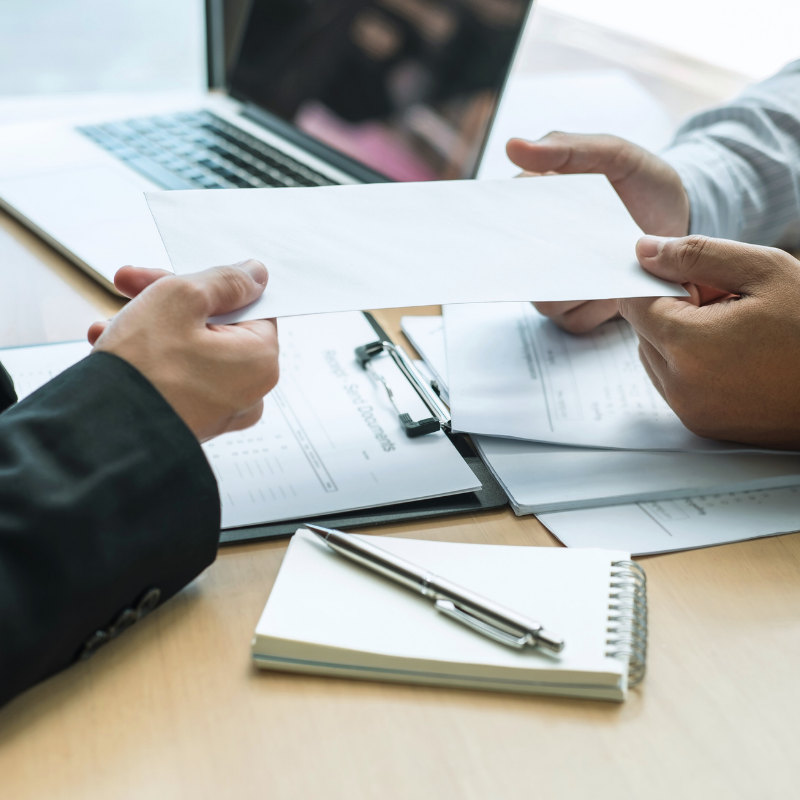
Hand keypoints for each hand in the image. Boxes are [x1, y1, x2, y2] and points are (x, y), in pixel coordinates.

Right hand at [88, 260, 278, 441]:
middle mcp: (250, 391)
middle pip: (215, 326)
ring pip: (191, 350)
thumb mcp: (181, 299)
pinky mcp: (194, 421)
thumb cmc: (143, 371)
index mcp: (261, 360)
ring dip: (151, 328)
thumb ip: (224, 281)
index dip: (205, 285)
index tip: (172, 276)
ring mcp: (222, 411)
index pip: (245, 305)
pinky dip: (151, 359)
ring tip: (111, 323)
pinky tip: (114, 345)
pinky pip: (179, 377)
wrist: (102, 434)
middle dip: (168, 302)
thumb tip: (254, 275)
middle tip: (131, 287)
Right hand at [506, 133, 690, 332]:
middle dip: (547, 264)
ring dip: (579, 287)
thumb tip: (512, 146)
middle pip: (520, 271)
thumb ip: (566, 148)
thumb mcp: (612, 154)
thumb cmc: (640, 182)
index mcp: (533, 211)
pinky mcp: (578, 311)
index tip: (535, 226)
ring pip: (546, 300)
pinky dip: (599, 308)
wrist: (678, 219)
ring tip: (613, 266)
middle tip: (580, 249)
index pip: (503, 224)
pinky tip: (621, 288)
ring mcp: (556, 285)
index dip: (509, 229)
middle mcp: (537, 253)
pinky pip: (574, 320)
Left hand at [618, 235, 799, 448]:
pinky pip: (674, 384)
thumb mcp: (764, 271)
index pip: (634, 303)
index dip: (659, 281)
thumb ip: (696, 255)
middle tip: (727, 299)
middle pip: (643, 331)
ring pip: (655, 358)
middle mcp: (680, 386)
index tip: (693, 274)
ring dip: (679, 336)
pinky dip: (691, 363)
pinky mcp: (704, 425)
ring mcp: (691, 411)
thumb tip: (644, 250)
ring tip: (736, 327)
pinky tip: (736, 353)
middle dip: (673, 308)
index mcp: (688, 346)